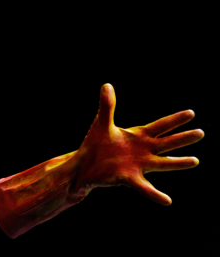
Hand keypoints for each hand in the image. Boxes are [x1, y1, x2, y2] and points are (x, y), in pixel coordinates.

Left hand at [73, 83, 203, 203]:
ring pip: (162, 164)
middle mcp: (143, 151)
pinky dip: (155, 194)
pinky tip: (167, 200)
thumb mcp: (101, 123)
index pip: (160, 126)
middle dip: (182, 138)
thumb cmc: (96, 144)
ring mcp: (138, 165)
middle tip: (201, 132)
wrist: (85, 165)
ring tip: (195, 161)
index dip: (175, 120)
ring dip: (178, 163)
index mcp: (138, 136)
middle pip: (166, 143)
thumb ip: (107, 106)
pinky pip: (145, 188)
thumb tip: (107, 84)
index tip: (191, 113)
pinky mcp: (129, 178)